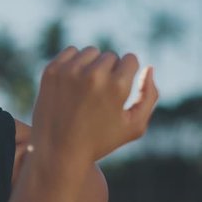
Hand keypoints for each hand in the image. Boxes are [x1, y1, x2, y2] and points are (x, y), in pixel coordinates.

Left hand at [31, 46, 158, 163]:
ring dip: (92, 64)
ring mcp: (69, 71)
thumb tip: (148, 68)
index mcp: (117, 86)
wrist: (58, 150)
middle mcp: (93, 75)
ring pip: (90, 52)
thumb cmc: (100, 140)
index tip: (118, 90)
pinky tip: (73, 82)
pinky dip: (74, 62)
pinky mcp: (51, 70)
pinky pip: (70, 52)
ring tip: (87, 88)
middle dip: (109, 71)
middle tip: (100, 94)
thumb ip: (149, 96)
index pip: (130, 59)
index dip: (127, 74)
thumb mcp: (134, 125)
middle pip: (110, 55)